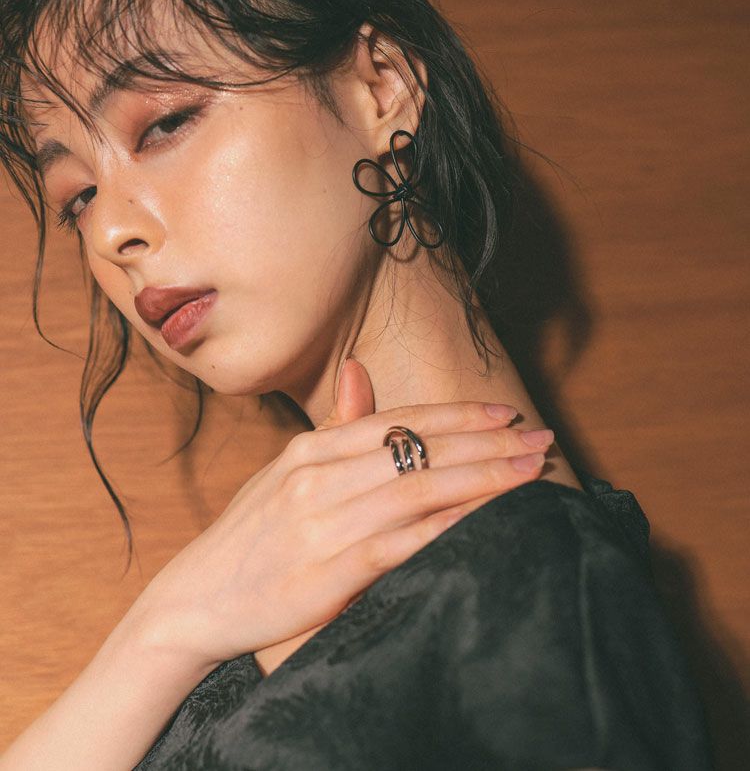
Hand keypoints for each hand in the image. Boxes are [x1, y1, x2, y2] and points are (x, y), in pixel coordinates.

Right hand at [131, 358, 552, 670]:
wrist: (194, 600)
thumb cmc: (250, 535)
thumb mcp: (286, 470)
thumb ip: (334, 426)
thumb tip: (359, 370)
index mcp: (310, 449)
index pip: (399, 420)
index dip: (459, 414)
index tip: (506, 412)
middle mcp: (317, 477)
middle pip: (419, 450)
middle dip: (487, 441)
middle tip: (540, 437)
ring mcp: (321, 524)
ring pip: (418, 490)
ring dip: (482, 478)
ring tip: (530, 470)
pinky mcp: (327, 573)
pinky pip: (399, 543)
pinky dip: (445, 527)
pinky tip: (484, 517)